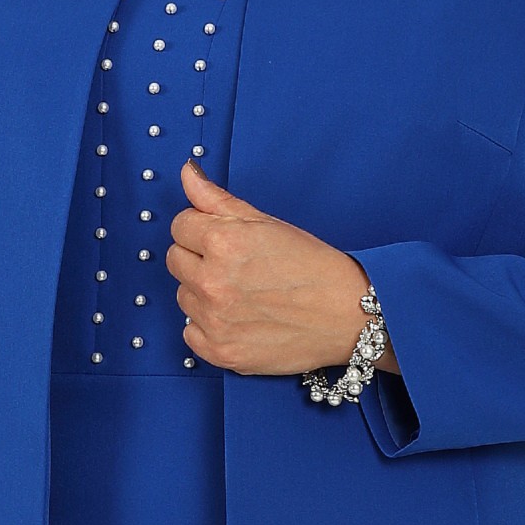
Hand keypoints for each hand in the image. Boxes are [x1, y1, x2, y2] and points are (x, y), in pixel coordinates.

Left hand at [167, 159, 382, 375]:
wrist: (348, 316)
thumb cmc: (313, 267)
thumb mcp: (266, 223)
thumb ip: (218, 199)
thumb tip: (187, 172)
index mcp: (223, 241)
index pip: (180, 225)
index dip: (202, 228)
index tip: (225, 238)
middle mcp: (212, 281)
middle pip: (175, 260)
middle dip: (199, 258)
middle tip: (237, 266)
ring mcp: (215, 320)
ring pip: (183, 297)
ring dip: (203, 293)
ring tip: (243, 293)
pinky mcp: (220, 352)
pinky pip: (190, 334)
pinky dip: (208, 327)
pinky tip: (238, 319)